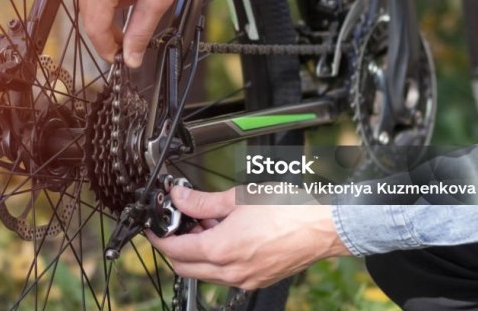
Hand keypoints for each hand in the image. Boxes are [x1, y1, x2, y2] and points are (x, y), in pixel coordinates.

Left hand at [148, 186, 350, 289]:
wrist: (323, 227)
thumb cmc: (288, 211)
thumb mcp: (237, 198)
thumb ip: (202, 201)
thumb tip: (179, 198)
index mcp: (220, 250)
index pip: (174, 250)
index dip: (159, 237)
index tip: (154, 227)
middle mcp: (230, 272)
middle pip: (185, 266)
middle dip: (176, 246)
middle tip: (181, 223)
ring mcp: (244, 280)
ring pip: (204, 272)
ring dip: (198, 252)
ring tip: (209, 224)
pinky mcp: (256, 280)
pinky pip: (225, 275)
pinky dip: (217, 258)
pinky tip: (227, 235)